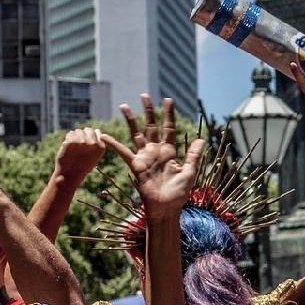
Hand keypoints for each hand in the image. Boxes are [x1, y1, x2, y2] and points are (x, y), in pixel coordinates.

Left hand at [54, 126, 109, 178]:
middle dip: (83, 134)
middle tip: (79, 144)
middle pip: (88, 130)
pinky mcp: (71, 141)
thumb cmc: (82, 165)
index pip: (96, 132)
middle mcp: (92, 143)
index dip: (91, 136)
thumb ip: (96, 143)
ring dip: (75, 136)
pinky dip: (68, 138)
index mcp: (101, 147)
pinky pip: (70, 134)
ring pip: (78, 131)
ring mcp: (82, 141)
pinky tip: (68, 146)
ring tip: (74, 147)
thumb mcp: (95, 156)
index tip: (87, 143)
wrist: (70, 174)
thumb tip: (95, 130)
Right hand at [123, 95, 204, 219]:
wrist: (166, 208)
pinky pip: (123, 152)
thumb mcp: (190, 172)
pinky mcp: (136, 165)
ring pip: (136, 134)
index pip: (169, 128)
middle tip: (145, 95)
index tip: (168, 100)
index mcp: (170, 151)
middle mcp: (156, 151)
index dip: (168, 114)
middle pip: (151, 126)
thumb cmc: (179, 193)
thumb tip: (201, 139)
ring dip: (131, 120)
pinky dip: (114, 144)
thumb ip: (193, 156)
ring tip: (124, 106)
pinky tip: (104, 136)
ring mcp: (145, 157)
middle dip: (148, 111)